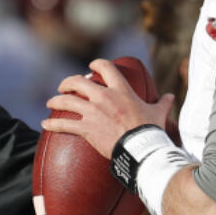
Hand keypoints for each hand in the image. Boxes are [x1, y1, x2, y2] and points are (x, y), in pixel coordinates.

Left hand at [41, 58, 177, 159]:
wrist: (141, 149)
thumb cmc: (150, 131)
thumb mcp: (158, 113)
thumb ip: (163, 103)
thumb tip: (171, 96)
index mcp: (121, 90)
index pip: (106, 68)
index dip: (96, 65)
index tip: (90, 67)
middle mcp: (104, 97)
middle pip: (78, 82)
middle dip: (68, 83)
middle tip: (64, 87)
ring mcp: (93, 112)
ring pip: (66, 100)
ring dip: (56, 100)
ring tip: (50, 102)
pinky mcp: (86, 128)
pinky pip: (64, 124)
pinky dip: (52, 124)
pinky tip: (44, 124)